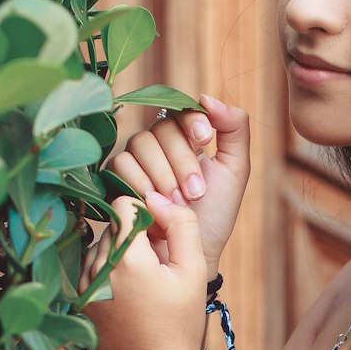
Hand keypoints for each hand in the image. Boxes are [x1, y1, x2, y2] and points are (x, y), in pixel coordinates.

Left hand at [79, 193, 207, 349]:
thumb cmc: (181, 324)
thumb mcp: (194, 270)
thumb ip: (181, 225)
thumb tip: (159, 197)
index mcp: (126, 257)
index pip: (124, 204)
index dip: (147, 215)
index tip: (162, 239)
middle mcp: (96, 268)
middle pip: (111, 226)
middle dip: (133, 235)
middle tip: (157, 265)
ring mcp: (82, 287)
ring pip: (98, 246)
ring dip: (118, 254)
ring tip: (143, 284)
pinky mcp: (76, 302)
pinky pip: (88, 270)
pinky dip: (106, 274)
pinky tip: (127, 297)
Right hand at [106, 93, 249, 272]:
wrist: (190, 252)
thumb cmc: (214, 214)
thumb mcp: (235, 170)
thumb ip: (234, 129)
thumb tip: (208, 97)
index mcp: (186, 136)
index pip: (182, 110)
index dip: (191, 120)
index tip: (205, 139)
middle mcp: (157, 143)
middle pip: (161, 128)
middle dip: (182, 161)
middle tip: (196, 193)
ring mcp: (134, 159)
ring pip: (140, 144)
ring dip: (163, 175)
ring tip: (179, 205)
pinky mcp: (115, 178)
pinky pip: (121, 165)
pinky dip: (140, 184)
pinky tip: (155, 205)